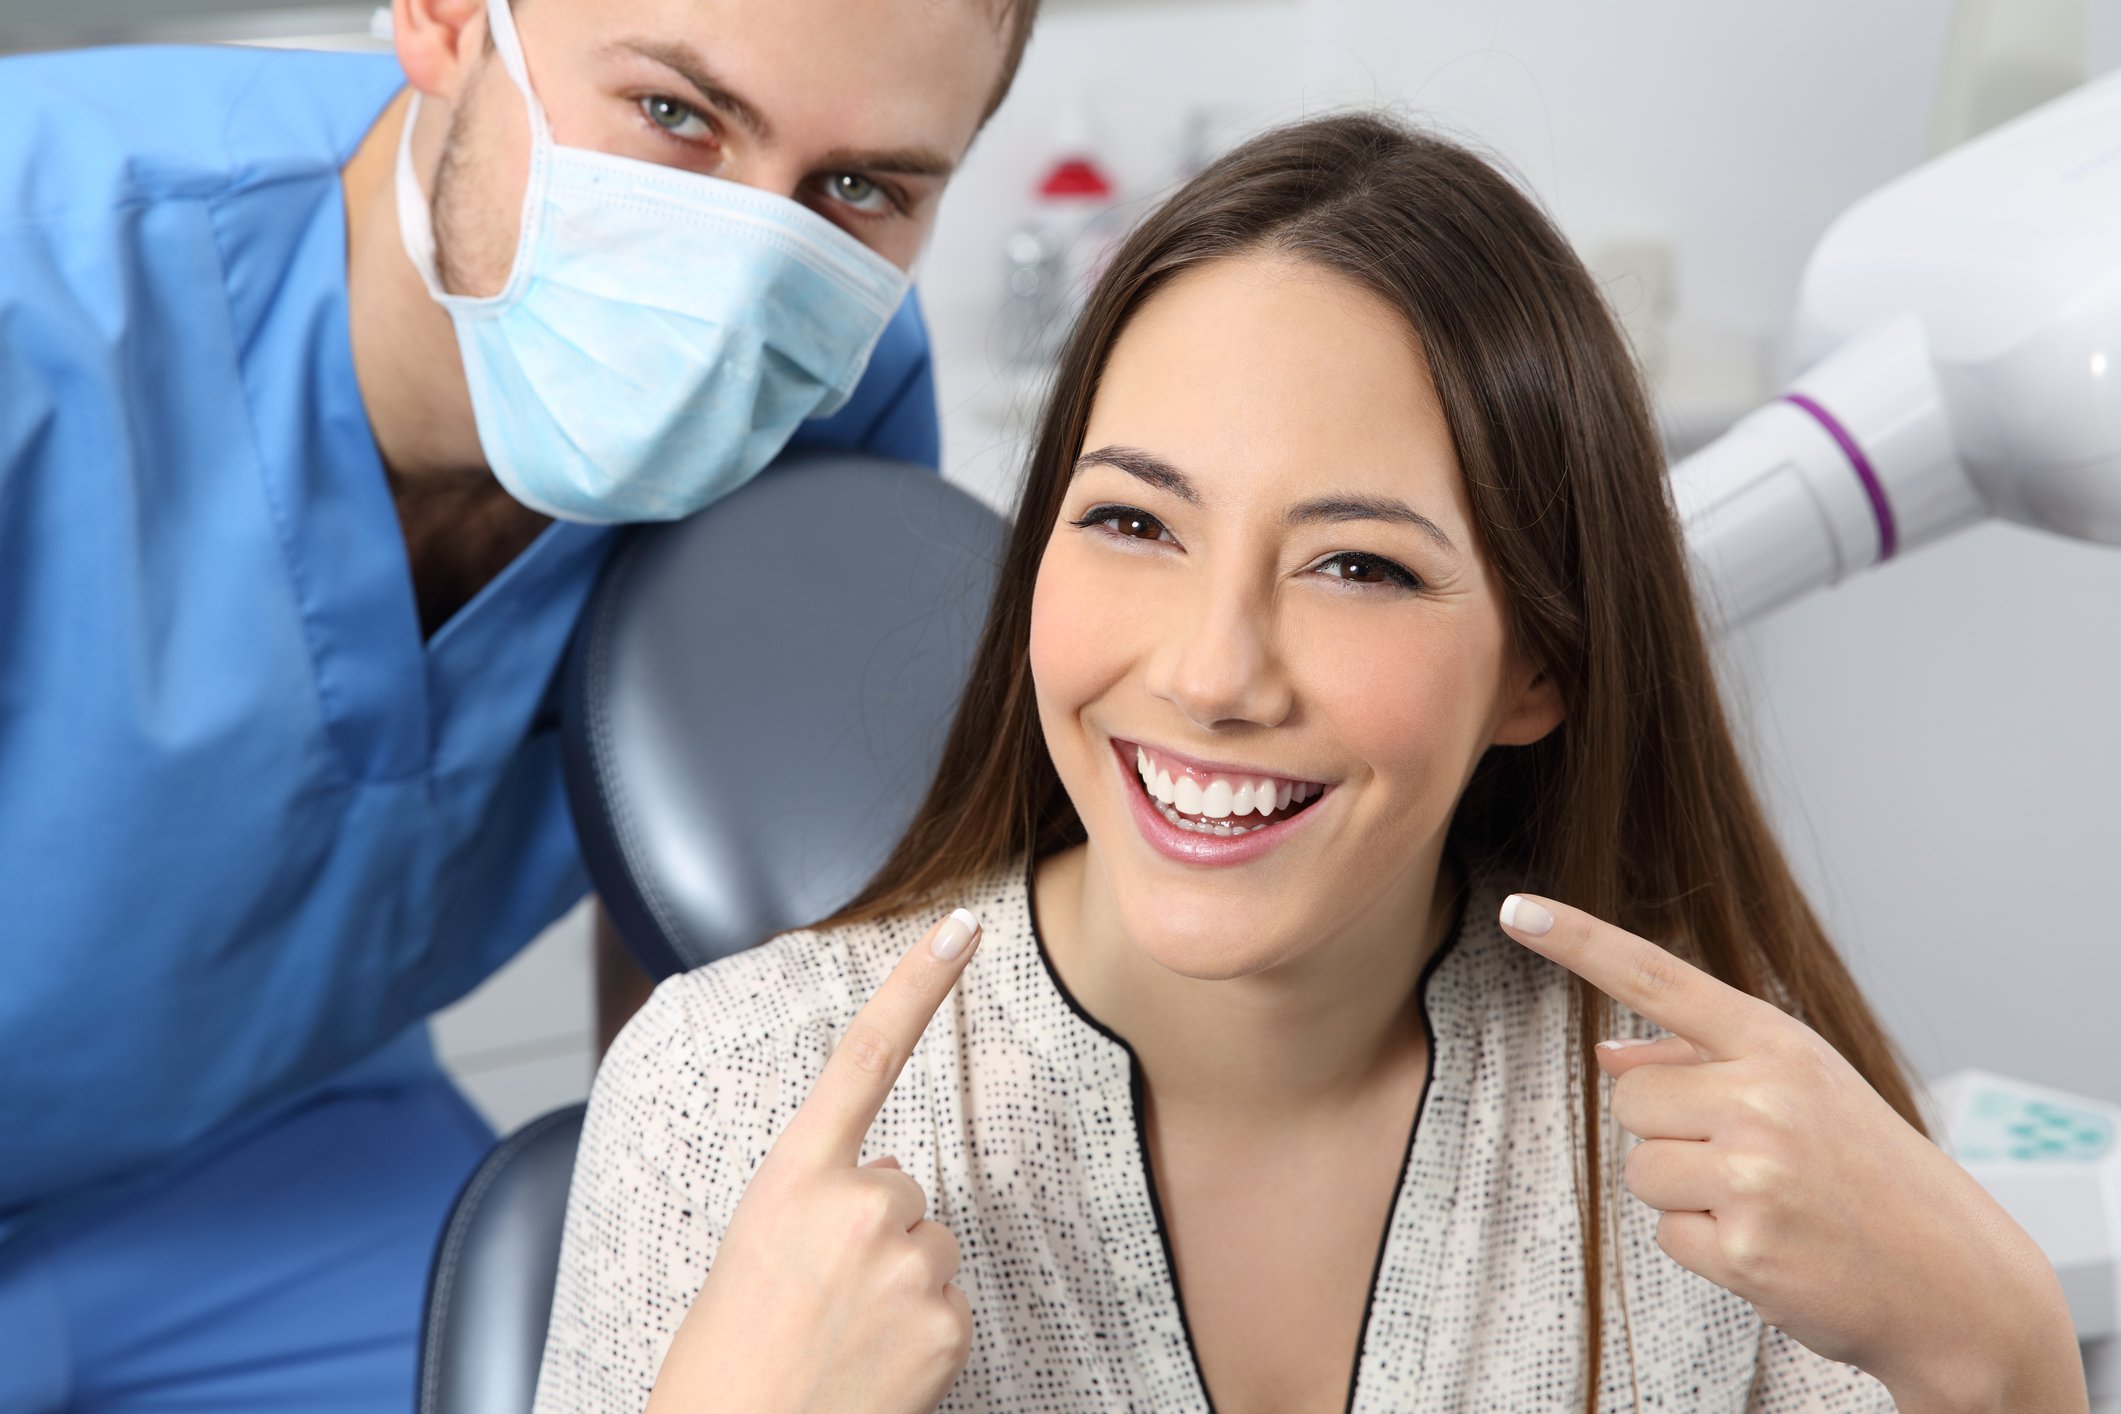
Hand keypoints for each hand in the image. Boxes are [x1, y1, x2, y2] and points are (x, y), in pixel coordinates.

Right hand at [646, 908, 983, 1413]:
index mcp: (792, 1177)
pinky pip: (951, 1305)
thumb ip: (822, 1196)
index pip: (865, 1056)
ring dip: (899, 1286)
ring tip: (839, 1339)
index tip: (964, 926)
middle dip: (877, 1234)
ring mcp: (909, 1264)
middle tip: (818, 1300)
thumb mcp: (756, 1248)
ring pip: (932, 1249)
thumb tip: (890, 1187)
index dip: (917, 984)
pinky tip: (871, 1369)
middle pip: (906, 1187)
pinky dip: (921, 1336)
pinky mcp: (947, 1323)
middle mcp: (858, 1205)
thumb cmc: (729, 1358)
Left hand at [1497, 894, 2086, 1413]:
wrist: (1954, 1281)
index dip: (1581, 941)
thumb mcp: (1802, 1090)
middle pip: (1629, 1100)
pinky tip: (1770, 1248)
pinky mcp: (1744, 1248)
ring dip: (1684, 1196)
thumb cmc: (1867, 1174)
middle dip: (1668, 1133)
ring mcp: (1755, 1174)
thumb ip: (1702, 1063)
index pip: (1657, 977)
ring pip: (1639, 1170)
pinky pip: (1666, 1235)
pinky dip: (1706, 1249)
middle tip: (1748, 1161)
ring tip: (1765, 1205)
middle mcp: (1765, 1096)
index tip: (1519, 909)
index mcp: (1778, 1043)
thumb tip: (1606, 1055)